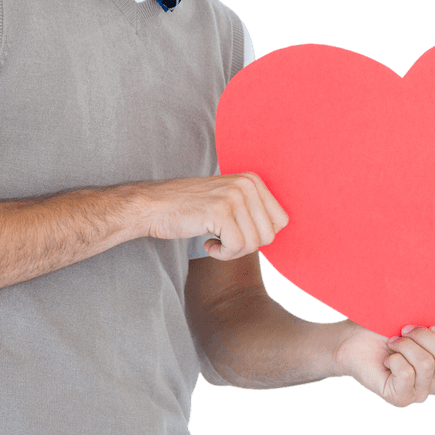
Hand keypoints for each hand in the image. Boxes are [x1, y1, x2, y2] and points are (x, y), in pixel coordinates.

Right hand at [140, 172, 287, 259]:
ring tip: (214, 240)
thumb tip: (277, 232)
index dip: (259, 235)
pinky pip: (236, 248)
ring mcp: (234, 197)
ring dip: (232, 251)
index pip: (280, 221)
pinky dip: (222, 254)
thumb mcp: (229, 200)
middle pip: (268, 235)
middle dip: (246, 245)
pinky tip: (207, 244)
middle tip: (223, 240)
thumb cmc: (191, 209)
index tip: (237, 233)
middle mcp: (247, 184)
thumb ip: (253, 210)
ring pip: (253, 243)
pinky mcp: (220, 212)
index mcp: (253, 180)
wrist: (153, 206)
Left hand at [333, 320, 434, 406]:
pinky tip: (387, 360)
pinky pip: (407, 374)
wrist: (353, 338)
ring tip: (393, 344)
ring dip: (406, 345)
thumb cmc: (387, 326)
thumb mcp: (425, 321)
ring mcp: (420, 394)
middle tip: (404, 330)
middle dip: (423, 335)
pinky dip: (395, 358)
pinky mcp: (400, 399)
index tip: (432, 322)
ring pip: (426, 363)